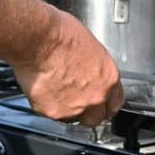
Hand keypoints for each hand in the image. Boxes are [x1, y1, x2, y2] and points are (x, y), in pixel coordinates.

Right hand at [11, 7, 123, 125]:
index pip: (115, 103)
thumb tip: (88, 72)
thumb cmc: (62, 35)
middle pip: (96, 117)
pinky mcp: (53, 112)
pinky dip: (46, 105)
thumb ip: (94, 69)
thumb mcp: (91, 47)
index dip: (105, 103)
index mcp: (109, 78)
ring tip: (55, 90)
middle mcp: (96, 97)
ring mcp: (75, 108)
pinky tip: (43, 90)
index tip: (100, 102)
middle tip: (75, 98)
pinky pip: (51, 114)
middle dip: (87, 112)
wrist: (39, 39)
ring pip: (73, 119)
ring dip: (66, 109)